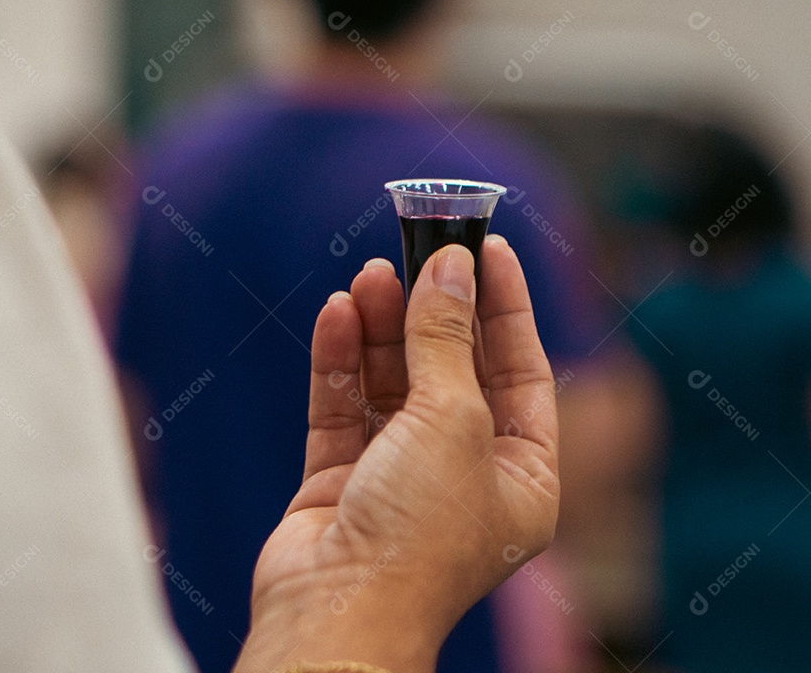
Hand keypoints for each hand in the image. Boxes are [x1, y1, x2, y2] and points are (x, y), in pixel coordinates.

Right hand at [234, 237, 558, 672]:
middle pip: (451, 371)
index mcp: (521, 474)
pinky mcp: (341, 481)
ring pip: (391, 385)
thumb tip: (449, 268)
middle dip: (433, 311)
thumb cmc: (420, 530)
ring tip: (369, 277)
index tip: (486, 248)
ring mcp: (397, 478)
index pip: (522, 371)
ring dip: (381, 329)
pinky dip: (340, 362)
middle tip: (418, 248)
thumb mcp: (452, 417)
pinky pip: (344, 407)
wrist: (337, 611)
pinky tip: (338, 315)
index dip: (504, 306)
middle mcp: (462, 474)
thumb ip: (445, 338)